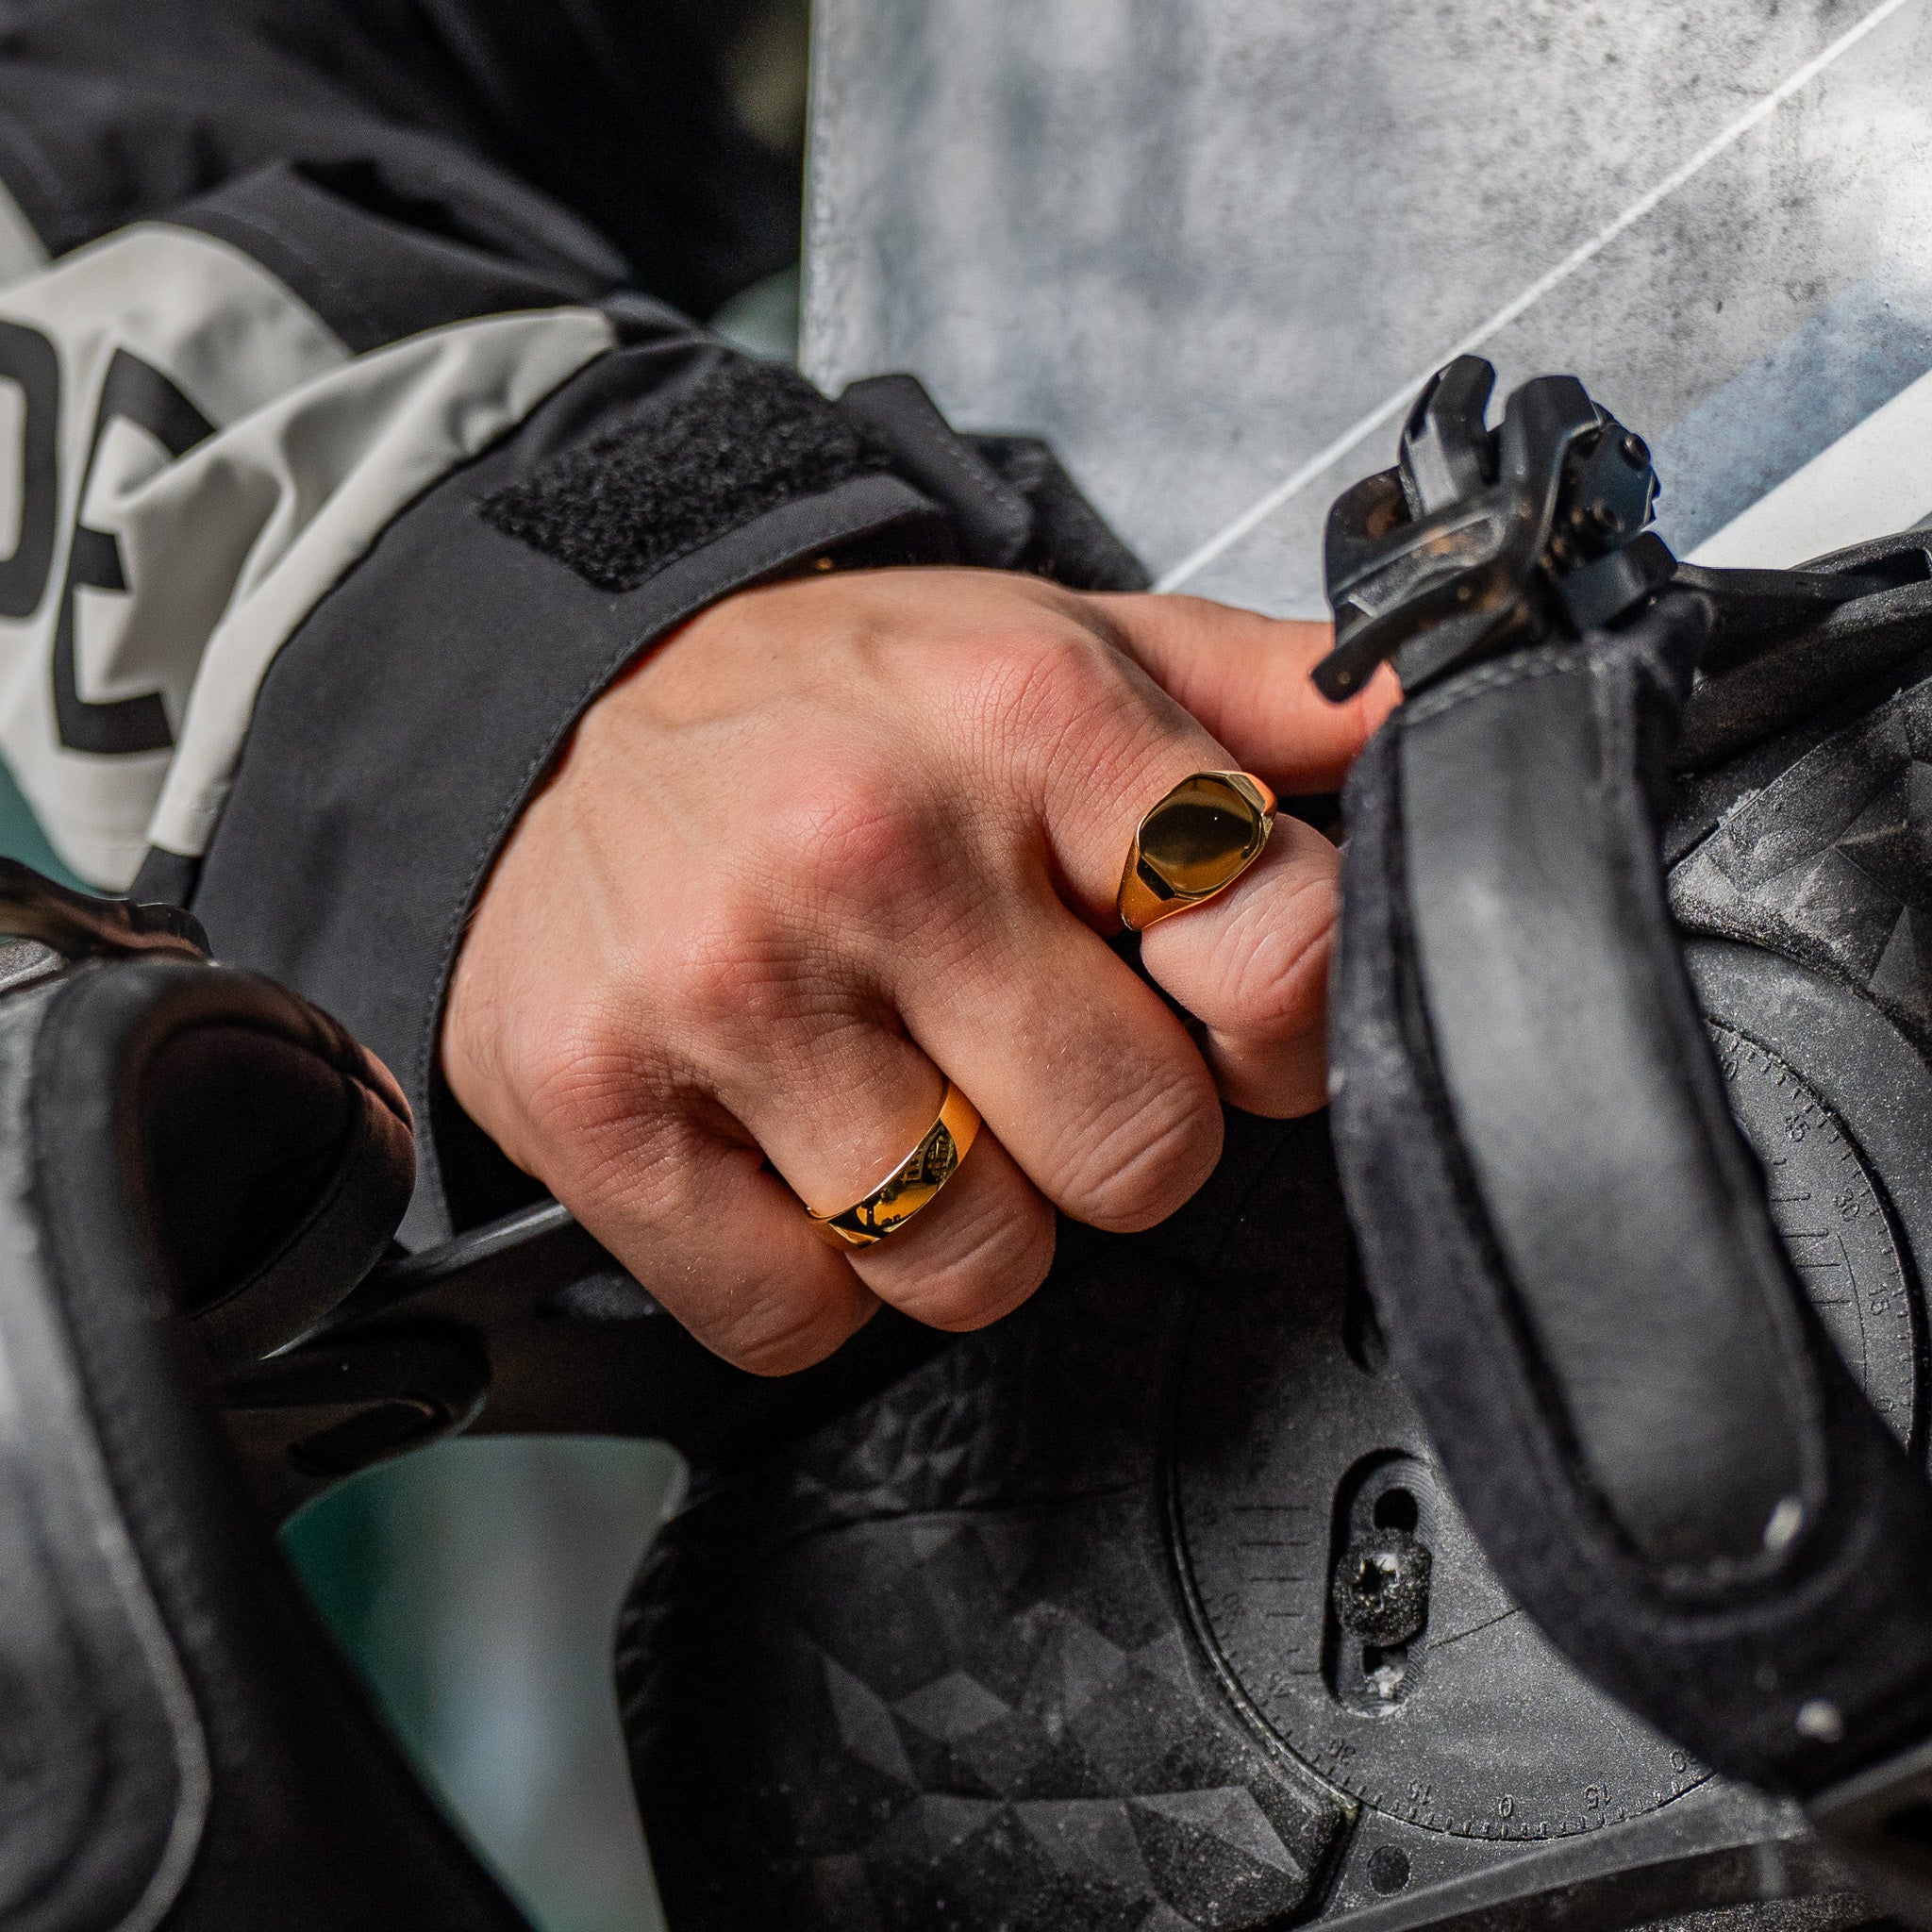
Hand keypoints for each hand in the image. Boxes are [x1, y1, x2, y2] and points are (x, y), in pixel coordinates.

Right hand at [442, 568, 1394, 1371]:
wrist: (553, 708)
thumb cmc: (830, 700)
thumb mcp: (1054, 639)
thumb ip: (1255, 694)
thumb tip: (1420, 723)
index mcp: (1030, 718)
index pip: (1280, 962)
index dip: (1272, 1026)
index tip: (1206, 1005)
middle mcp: (878, 846)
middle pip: (1139, 1158)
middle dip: (1107, 1132)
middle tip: (1021, 1045)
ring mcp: (730, 987)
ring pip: (973, 1267)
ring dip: (957, 1215)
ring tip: (894, 1088)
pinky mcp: (600, 1108)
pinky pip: (795, 1319)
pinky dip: (809, 1270)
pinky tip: (786, 1147)